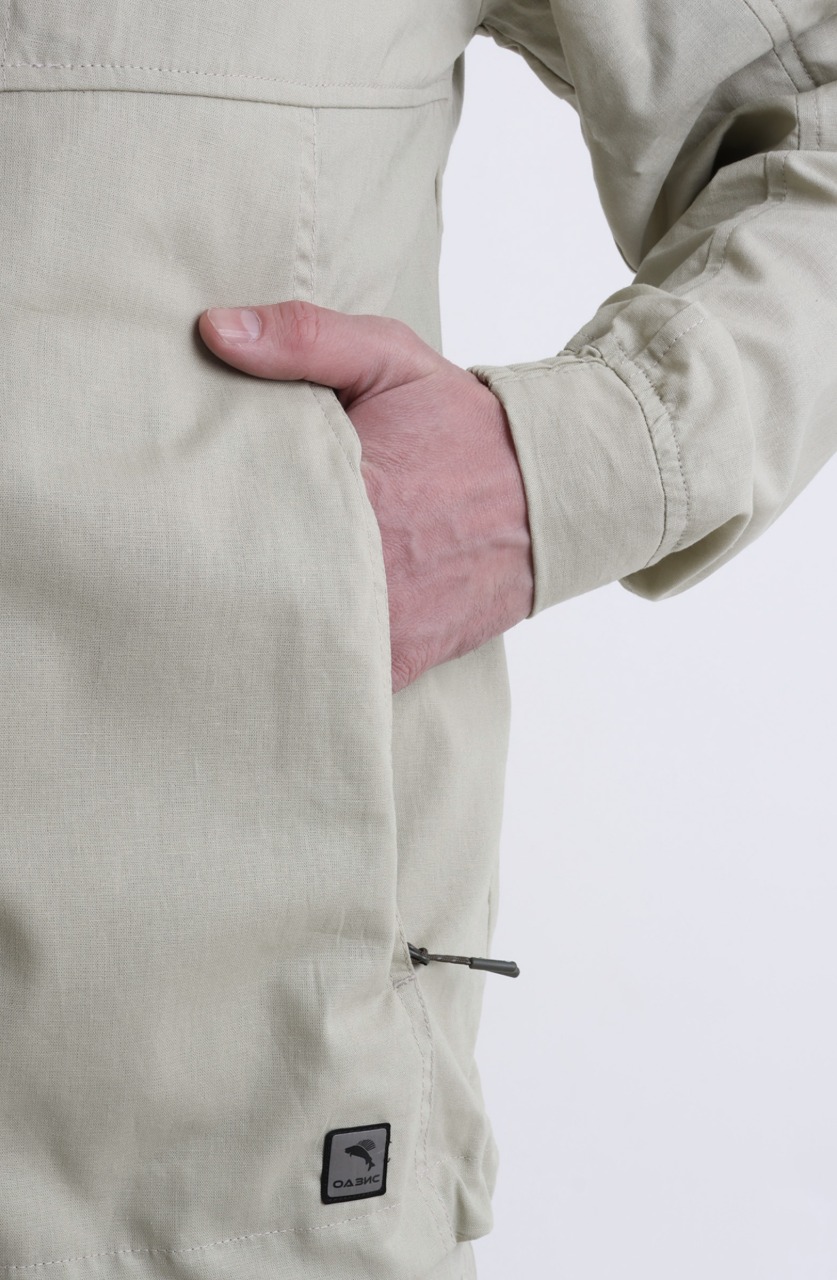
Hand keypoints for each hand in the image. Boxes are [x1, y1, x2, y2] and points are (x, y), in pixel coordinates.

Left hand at [197, 300, 533, 692]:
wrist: (551, 494)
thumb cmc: (461, 424)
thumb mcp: (390, 357)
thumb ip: (305, 338)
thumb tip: (214, 331)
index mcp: (354, 490)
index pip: (243, 513)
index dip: (203, 510)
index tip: (181, 502)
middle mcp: (369, 569)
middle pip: (255, 587)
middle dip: (220, 573)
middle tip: (189, 554)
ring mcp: (386, 624)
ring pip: (290, 642)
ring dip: (259, 622)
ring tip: (227, 597)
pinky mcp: (402, 659)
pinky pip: (336, 681)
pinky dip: (308, 665)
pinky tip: (284, 634)